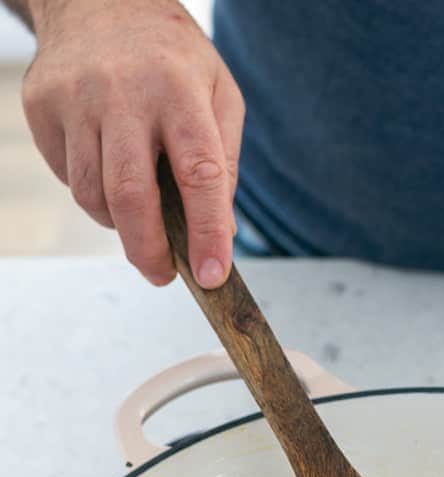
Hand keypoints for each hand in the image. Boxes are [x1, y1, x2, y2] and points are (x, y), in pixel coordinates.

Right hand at [21, 0, 243, 287]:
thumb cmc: (171, 58)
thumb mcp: (220, 96)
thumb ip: (225, 164)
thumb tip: (221, 234)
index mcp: (179, 90)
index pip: (199, 174)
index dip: (207, 233)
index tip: (212, 275)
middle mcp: (123, 94)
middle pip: (131, 195)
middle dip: (149, 251)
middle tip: (164, 275)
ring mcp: (75, 100)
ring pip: (93, 195)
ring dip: (121, 225)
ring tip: (141, 217)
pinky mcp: (42, 108)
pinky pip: (68, 178)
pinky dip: (94, 196)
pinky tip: (110, 173)